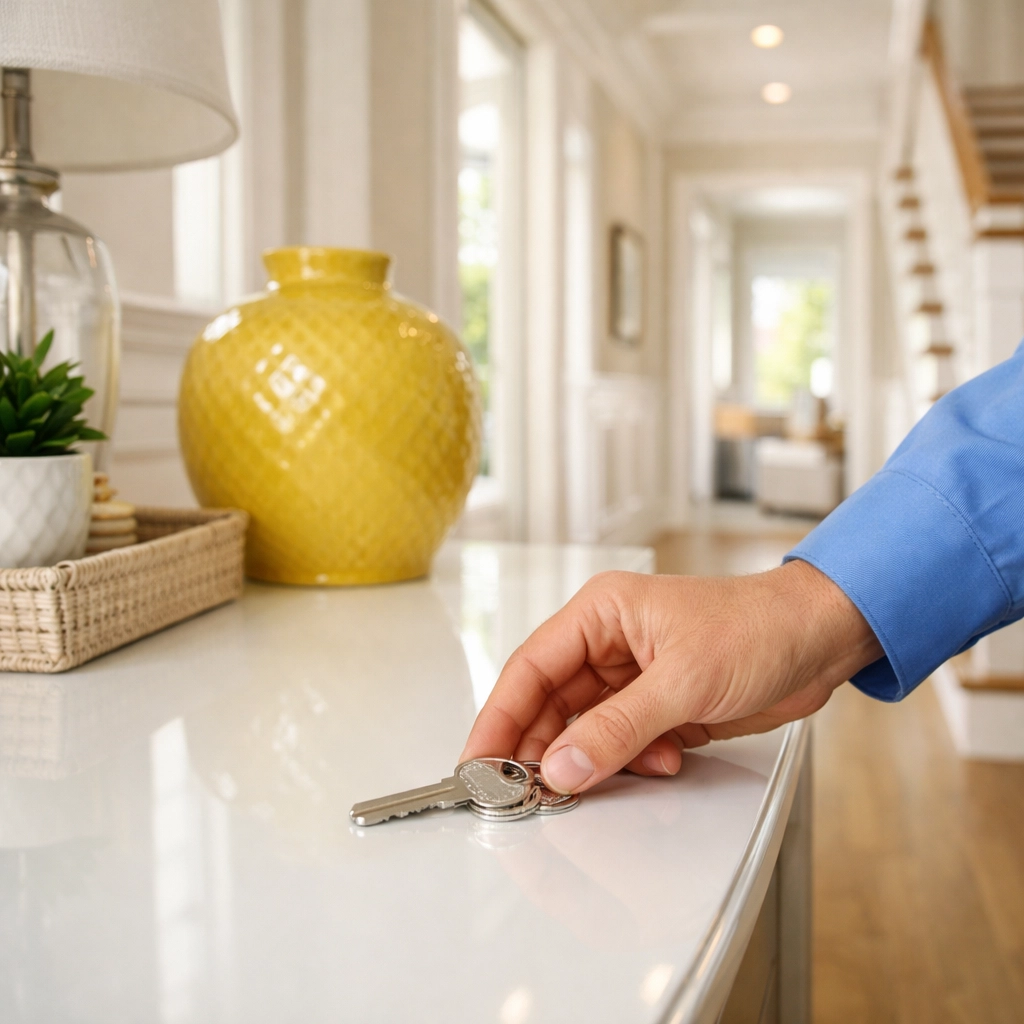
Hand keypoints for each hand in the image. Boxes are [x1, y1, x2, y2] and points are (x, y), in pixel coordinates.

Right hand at [460, 559, 881, 793]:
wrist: (820, 641)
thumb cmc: (759, 628)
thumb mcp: (683, 681)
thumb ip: (617, 728)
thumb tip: (562, 766)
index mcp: (601, 614)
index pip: (530, 668)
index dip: (498, 717)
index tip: (478, 762)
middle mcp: (608, 644)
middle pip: (550, 704)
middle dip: (543, 749)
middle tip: (529, 792)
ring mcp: (633, 677)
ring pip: (585, 730)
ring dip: (595, 759)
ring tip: (601, 779)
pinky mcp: (658, 705)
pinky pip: (622, 744)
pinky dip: (634, 762)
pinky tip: (665, 758)